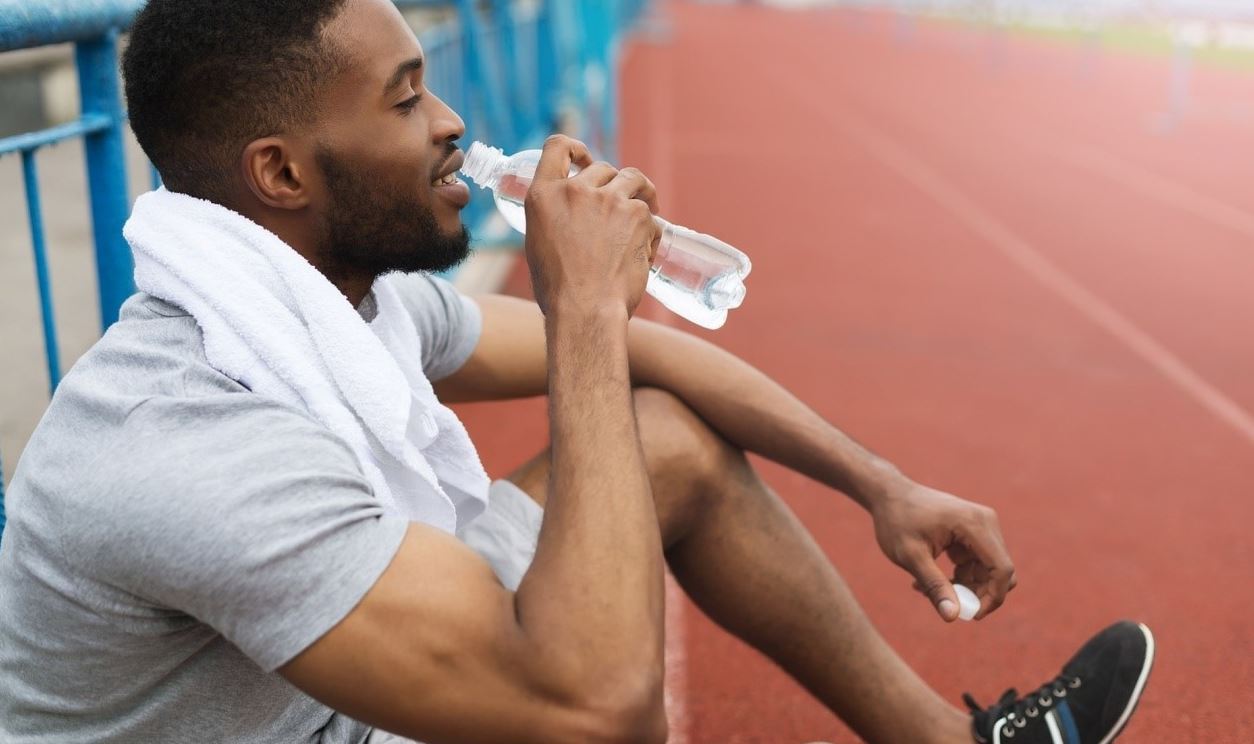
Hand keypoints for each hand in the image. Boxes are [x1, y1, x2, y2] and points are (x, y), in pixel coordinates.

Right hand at [523, 135, 661, 318]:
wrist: (585, 311)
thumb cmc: (559, 290)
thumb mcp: (540, 244)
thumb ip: (554, 218)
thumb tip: (573, 216)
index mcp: (543, 196)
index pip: (557, 147)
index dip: (575, 148)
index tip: (584, 158)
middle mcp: (576, 190)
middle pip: (602, 168)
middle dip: (612, 184)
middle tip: (618, 206)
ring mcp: (609, 200)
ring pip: (633, 179)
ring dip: (640, 191)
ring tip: (647, 207)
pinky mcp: (638, 215)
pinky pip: (649, 214)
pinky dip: (650, 230)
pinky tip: (643, 250)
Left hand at [870, 481, 1016, 621]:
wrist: (889, 495)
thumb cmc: (897, 521)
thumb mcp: (910, 556)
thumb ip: (934, 585)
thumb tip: (953, 616)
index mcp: (974, 524)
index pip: (1001, 568)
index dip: (993, 597)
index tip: (971, 615)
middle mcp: (985, 522)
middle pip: (998, 571)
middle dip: (977, 594)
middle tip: (945, 604)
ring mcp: (982, 526)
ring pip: (988, 571)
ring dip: (964, 587)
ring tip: (925, 589)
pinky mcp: (974, 533)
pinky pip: (977, 564)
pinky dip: (960, 577)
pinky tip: (928, 579)